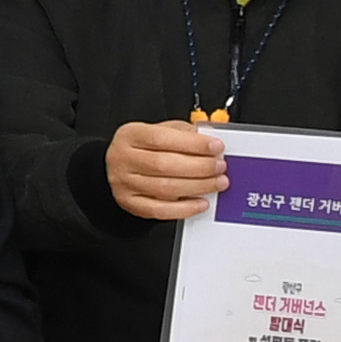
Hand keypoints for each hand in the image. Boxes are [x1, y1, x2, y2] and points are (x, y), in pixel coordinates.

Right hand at [104, 116, 231, 223]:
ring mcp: (124, 183)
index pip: (162, 138)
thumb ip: (183, 133)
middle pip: (164, 165)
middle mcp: (123, 159)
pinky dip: (185, 208)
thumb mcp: (160, 130)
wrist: (121, 166)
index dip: (193, 144)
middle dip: (199, 167)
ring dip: (198, 187)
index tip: (216, 147)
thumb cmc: (144, 148)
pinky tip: (201, 203)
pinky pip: (160, 210)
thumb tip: (209, 143)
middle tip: (219, 167)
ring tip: (217, 183)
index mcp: (130, 136)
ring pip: (165, 189)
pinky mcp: (131, 204)